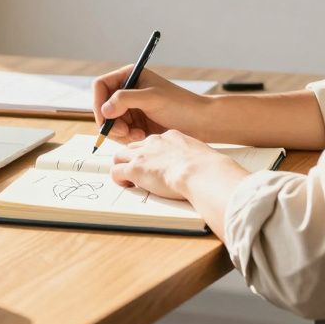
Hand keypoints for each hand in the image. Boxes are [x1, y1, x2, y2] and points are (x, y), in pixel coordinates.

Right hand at [92, 66, 208, 141]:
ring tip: (138, 135)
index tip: (105, 118)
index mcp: (129, 77)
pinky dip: (127, 138)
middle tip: (124, 133)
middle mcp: (127, 91)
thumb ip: (125, 100)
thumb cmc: (180, 105)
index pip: (101, 86)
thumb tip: (104, 110)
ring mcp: (130, 109)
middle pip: (102, 107)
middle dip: (110, 122)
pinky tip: (142, 137)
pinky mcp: (135, 124)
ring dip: (120, 132)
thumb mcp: (152, 98)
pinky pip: (119, 133)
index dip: (99, 102)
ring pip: (109, 123)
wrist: (200, 123)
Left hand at [109, 130, 248, 200]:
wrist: (202, 172)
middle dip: (133, 158)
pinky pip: (115, 171)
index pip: (154, 141)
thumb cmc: (209, 168)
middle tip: (138, 171)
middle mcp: (154, 142)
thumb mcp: (202, 156)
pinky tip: (126, 186)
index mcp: (172, 137)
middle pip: (134, 145)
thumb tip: (204, 170)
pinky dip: (117, 179)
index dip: (151, 153)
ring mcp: (143, 154)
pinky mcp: (135, 168)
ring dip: (122, 166)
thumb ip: (196, 159)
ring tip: (128, 179)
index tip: (155, 164)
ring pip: (119, 155)